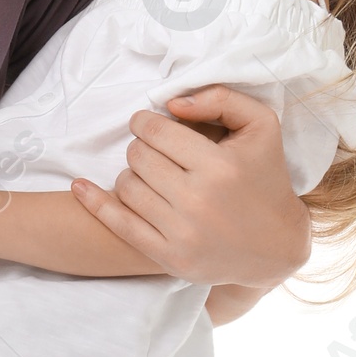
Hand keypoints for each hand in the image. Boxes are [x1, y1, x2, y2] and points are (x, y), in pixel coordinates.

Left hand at [70, 86, 310, 287]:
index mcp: (219, 166)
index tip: (147, 124)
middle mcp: (199, 200)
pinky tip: (80, 187)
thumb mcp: (261, 127)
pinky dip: (95, 202)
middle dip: (140, 147)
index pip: (156, 131)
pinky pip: (119, 224)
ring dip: (131, 173)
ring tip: (148, 174)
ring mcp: (182, 233)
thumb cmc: (265, 178)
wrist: (275, 247)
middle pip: (138, 157)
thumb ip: (221, 99)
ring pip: (126, 185)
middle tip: (153, 152)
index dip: (145, 122)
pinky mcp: (169, 257)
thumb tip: (172, 102)